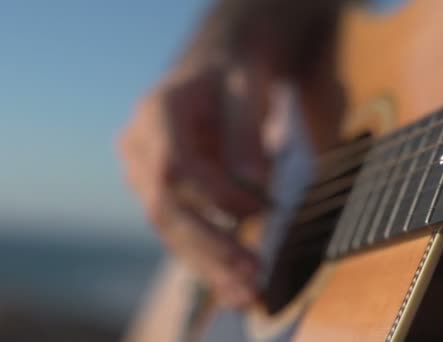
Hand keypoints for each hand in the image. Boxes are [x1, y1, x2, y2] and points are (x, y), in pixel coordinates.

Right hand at [118, 66, 270, 307]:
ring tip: (243, 294)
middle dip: (208, 246)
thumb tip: (255, 187)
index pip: (177, 166)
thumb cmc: (233, 74)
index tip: (261, 210)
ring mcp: (142, 171)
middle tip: (249, 277)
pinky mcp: (158, 192)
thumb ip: (246, 132)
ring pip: (168, 229)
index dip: (217, 195)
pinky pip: (177, 230)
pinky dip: (204, 258)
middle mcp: (139, 145)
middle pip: (164, 206)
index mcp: (158, 112)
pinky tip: (230, 283)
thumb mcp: (247, 86)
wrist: (214, 70)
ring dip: (206, 264)